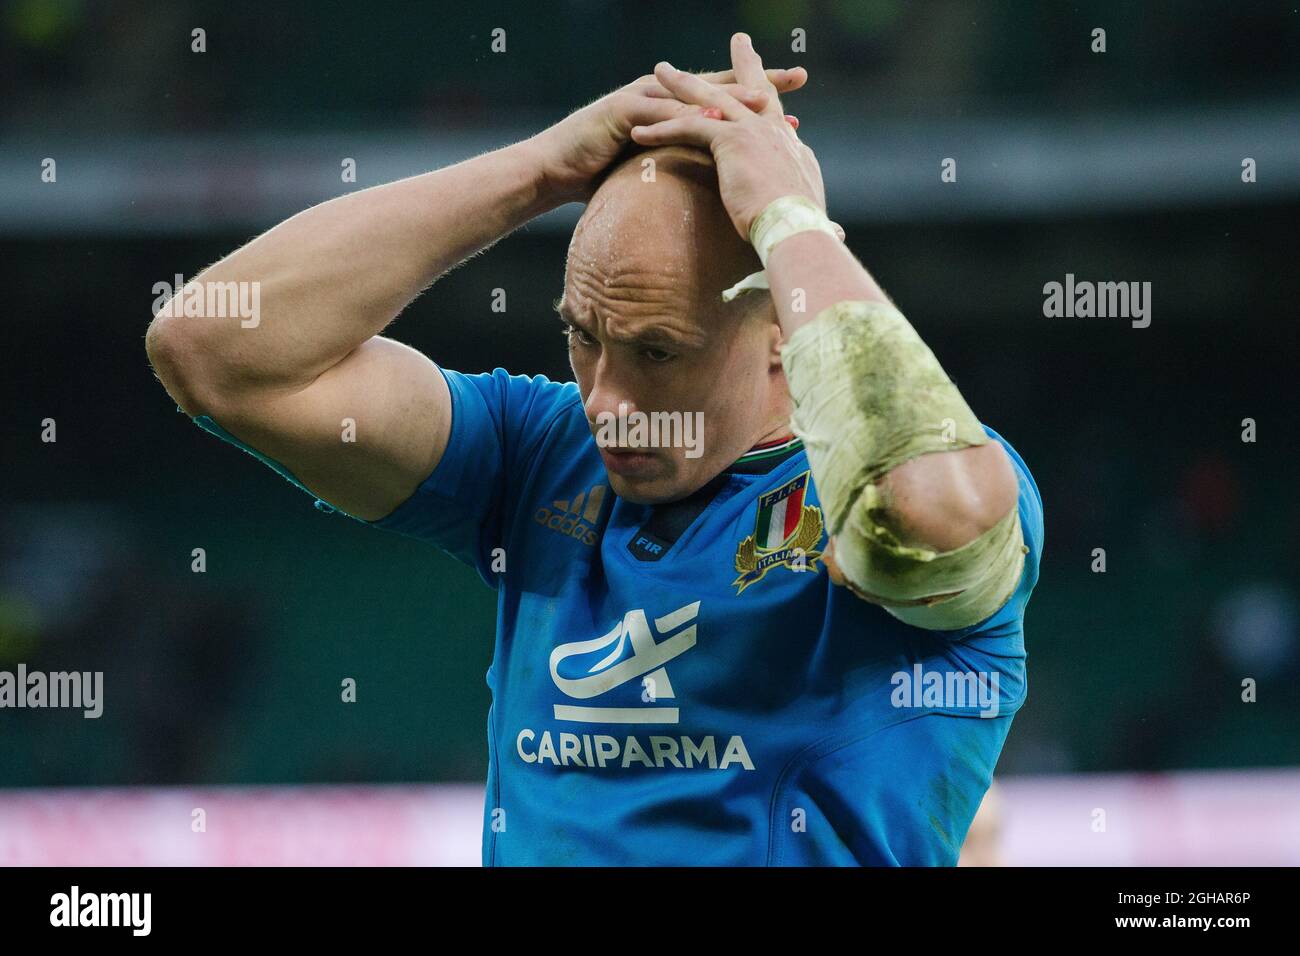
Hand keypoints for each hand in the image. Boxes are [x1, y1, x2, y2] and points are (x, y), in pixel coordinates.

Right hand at [529, 62, 807, 204]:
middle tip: (800, 77)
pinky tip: (717, 122)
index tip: (798, 105)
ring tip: (767, 99)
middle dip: (760, 79)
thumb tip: (707, 195)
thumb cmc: (599, 174)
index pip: (723, 99)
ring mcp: (644, 98)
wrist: (554, 170)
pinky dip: (690, 117)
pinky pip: (663, 112)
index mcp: (673, 107)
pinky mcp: (624, 110)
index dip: (760, 99)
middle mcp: (662, 94)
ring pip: (696, 93)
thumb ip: (679, 170)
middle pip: (720, 84)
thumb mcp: (650, 171)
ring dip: (731, 95)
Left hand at [629, 33, 828, 240]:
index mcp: (794, 150)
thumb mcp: (813, 219)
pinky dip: (662, 129)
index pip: (779, 118)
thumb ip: (810, 213)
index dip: (772, 100)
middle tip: (739, 42)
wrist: (799, 233)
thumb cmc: (805, 238)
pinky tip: (638, 132)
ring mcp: (754, 132)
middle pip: (754, 91)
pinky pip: (689, 128)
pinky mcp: (731, 142)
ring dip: (684, 85)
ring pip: (713, 100)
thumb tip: (833, 231)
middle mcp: (776, 133)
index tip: (767, 87)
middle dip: (744, 65)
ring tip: (661, 73)